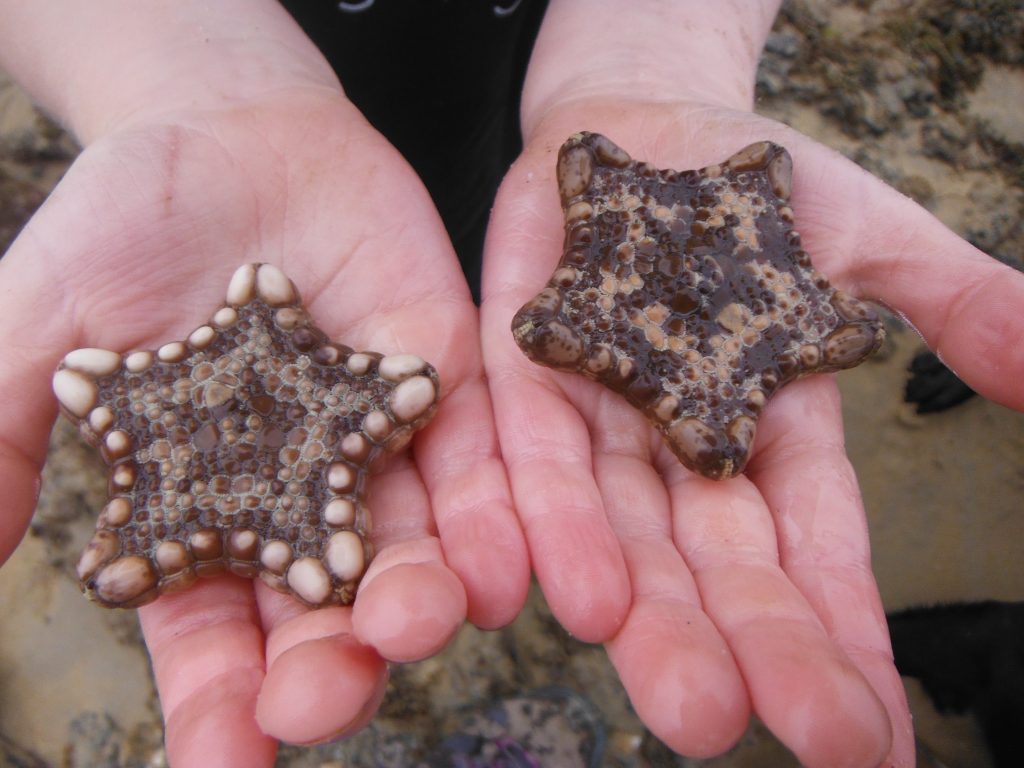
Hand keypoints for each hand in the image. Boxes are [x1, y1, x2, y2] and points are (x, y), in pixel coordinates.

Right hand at [0, 90, 527, 764]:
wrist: (229, 130)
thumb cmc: (125, 224)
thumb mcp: (45, 320)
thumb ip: (11, 429)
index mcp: (203, 511)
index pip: (209, 632)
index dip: (214, 700)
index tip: (223, 761)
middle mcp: (295, 498)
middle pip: (320, 609)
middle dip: (328, 661)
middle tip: (327, 698)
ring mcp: (372, 445)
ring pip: (408, 544)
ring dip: (419, 594)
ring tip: (422, 623)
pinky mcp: (436, 383)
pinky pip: (474, 457)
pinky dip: (489, 509)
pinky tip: (501, 561)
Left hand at [481, 96, 1023, 765]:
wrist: (641, 124)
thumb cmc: (758, 188)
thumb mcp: (870, 237)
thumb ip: (957, 303)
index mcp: (772, 431)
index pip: (813, 550)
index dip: (838, 635)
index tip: (872, 738)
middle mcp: (683, 444)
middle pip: (713, 563)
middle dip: (742, 647)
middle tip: (773, 733)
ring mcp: (599, 415)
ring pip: (618, 530)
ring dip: (643, 611)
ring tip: (681, 694)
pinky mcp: (524, 371)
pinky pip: (524, 456)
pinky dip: (541, 519)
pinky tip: (554, 591)